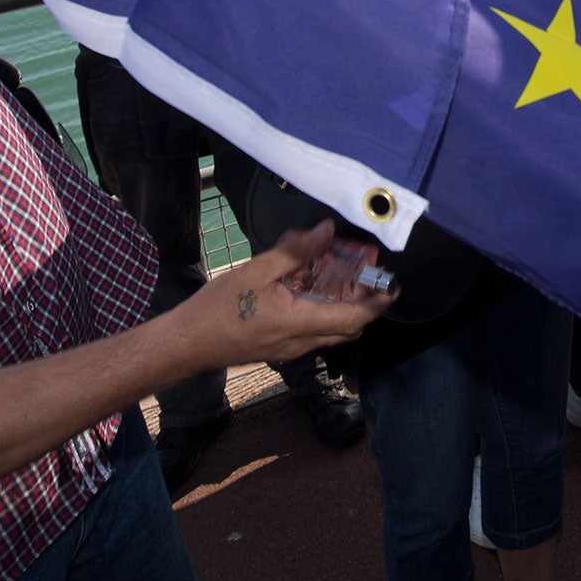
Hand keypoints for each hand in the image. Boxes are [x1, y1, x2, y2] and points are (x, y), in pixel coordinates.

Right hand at [177, 222, 392, 368]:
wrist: (188, 342)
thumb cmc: (218, 308)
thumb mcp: (256, 271)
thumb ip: (295, 252)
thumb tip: (326, 231)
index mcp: (298, 324)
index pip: (353, 319)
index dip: (377, 304)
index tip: (392, 287)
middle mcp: (301, 343)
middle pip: (347, 329)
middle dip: (363, 303)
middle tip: (365, 275)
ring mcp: (291, 350)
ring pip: (330, 331)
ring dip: (342, 307)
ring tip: (339, 275)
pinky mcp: (280, 349)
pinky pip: (312, 332)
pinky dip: (321, 311)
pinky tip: (307, 287)